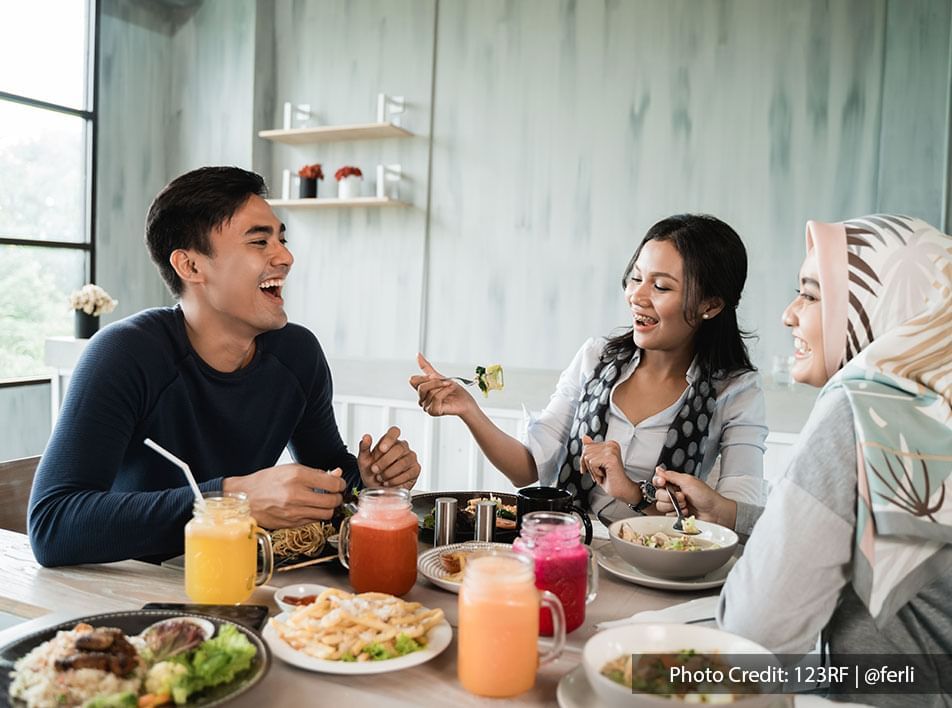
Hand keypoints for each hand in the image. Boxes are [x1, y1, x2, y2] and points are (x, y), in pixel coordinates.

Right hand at [223, 464, 344, 528]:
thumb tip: (337, 474)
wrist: (245, 499)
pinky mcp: (291, 524)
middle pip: (332, 501)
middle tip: (334, 494)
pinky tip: (311, 508)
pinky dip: (317, 515)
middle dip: (337, 497)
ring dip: (329, 508)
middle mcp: (296, 495)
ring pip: (326, 514)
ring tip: (324, 502)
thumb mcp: (290, 469)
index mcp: (297, 476)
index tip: (339, 484)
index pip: (332, 483)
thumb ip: (316, 473)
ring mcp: (294, 511)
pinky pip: (314, 521)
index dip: (340, 484)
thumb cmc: (265, 482)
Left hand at [357, 426, 420, 489]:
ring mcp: (411, 458)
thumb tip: (366, 437)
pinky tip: (388, 482)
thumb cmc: (372, 472)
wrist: (376, 488)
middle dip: (385, 461)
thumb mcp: (364, 460)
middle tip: (375, 469)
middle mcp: (403, 447)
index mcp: (390, 441)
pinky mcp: (415, 470)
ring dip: (389, 472)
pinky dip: (395, 480)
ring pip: (403, 462)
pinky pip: (408, 474)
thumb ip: (364, 447)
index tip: (381, 449)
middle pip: (399, 449)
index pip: (394, 432)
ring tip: (380, 478)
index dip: (389, 439)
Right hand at [409, 353, 477, 418]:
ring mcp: (427, 407)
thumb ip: (426, 368)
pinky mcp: (433, 411)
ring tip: (450, 387)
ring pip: (430, 392)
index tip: (437, 377)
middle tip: (446, 381)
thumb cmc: (454, 391)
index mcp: (421, 391)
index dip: (426, 377)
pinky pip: (436, 398)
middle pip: (421, 386)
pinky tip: (450, 392)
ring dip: (444, 387)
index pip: (413, 380)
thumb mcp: (440, 376)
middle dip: (436, 382)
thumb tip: (418, 355)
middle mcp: (422, 399)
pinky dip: (445, 392)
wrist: (465, 401)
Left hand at [580, 435, 638, 503]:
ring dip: (592, 470)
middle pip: (586, 450)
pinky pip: (592, 463)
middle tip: (599, 473)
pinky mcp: (611, 458)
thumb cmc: (611, 478)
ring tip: (602, 474)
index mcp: (610, 444)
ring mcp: (612, 450)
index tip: (588, 469)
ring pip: (587, 457)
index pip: (587, 446)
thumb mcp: (597, 462)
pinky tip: (604, 475)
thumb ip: (591, 448)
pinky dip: (595, 472)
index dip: (584, 460)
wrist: (622, 489)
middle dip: (588, 465)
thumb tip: (584, 437)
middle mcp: (612, 445)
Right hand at [653, 467, 736, 528]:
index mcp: (676, 482)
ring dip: (673, 506)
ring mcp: (674, 505)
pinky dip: (676, 514)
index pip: (658, 480)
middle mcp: (673, 493)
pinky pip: (667, 516)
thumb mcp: (688, 481)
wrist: (715, 512)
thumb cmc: (706, 496)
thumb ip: (671, 475)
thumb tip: (659, 469)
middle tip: (682, 496)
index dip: (658, 482)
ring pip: (661, 506)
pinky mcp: (676, 516)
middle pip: (658, 494)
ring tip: (685, 505)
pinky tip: (685, 512)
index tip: (663, 482)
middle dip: (669, 496)